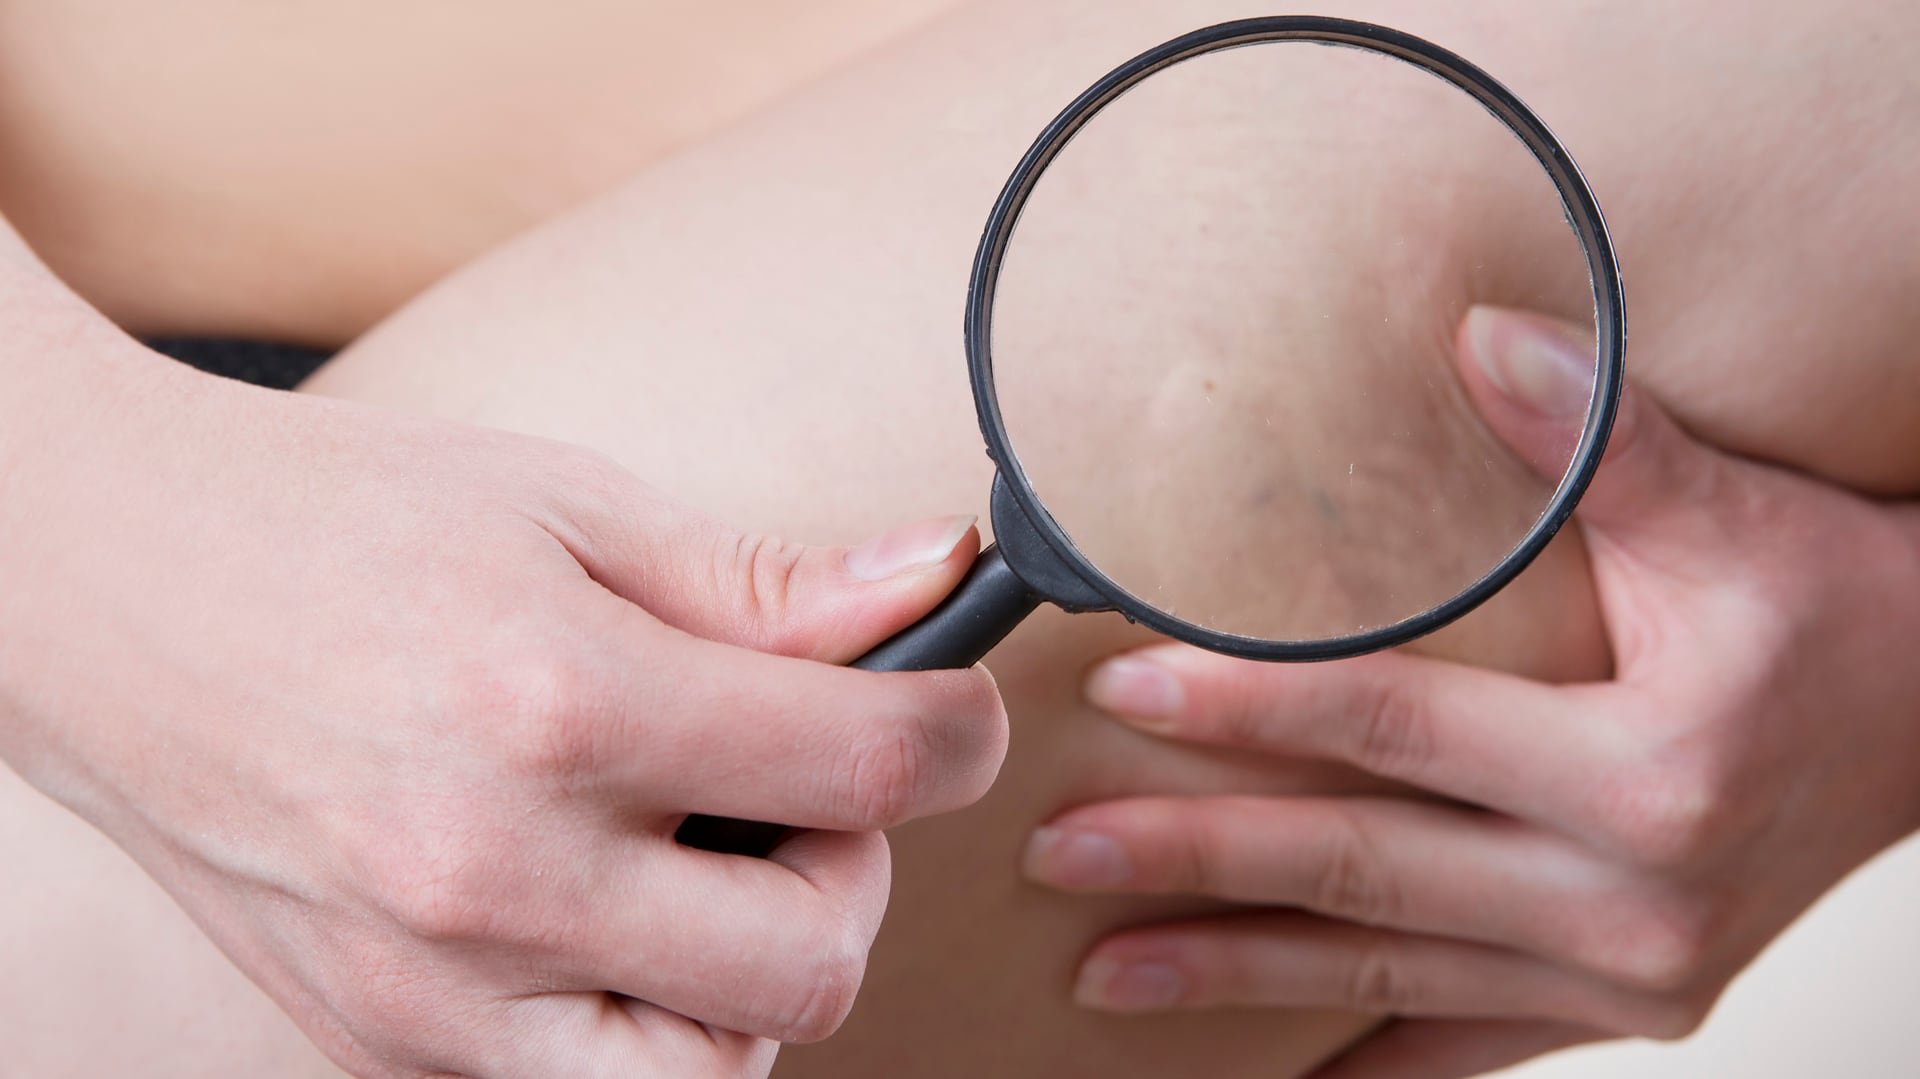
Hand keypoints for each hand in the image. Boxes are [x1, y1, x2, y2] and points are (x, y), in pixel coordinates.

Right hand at [0, 298, 1006, 1076]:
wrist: (107, 590)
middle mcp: (495, 870)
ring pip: (717, 1070)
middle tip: (799, 784)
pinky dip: (653, 1027)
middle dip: (857, 862)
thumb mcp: (569, 506)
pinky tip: (619, 918)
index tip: (949, 707)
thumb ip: (766, 582)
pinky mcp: (380, 1043)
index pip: (869, 765)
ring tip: (704, 862)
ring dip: (760, 973)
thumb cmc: (340, 521)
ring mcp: (428, 987)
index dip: (958, 729)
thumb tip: (936, 584)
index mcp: (560, 699)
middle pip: (818, 954)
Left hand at [1020, 305, 1919, 1077]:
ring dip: (1238, 972)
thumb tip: (1478, 336)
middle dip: (1198, 858)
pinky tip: (1261, 1073)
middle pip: (1363, 868)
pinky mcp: (1626, 1011)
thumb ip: (1599, 440)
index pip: (1396, 730)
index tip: (1125, 690)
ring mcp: (1628, 977)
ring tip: (1103, 970)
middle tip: (1056, 849)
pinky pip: (1461, 1048)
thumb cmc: (1836, 610)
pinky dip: (1357, 1058)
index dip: (1251, 709)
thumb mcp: (1735, 517)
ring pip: (1387, 976)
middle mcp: (1631, 898)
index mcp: (1647, 773)